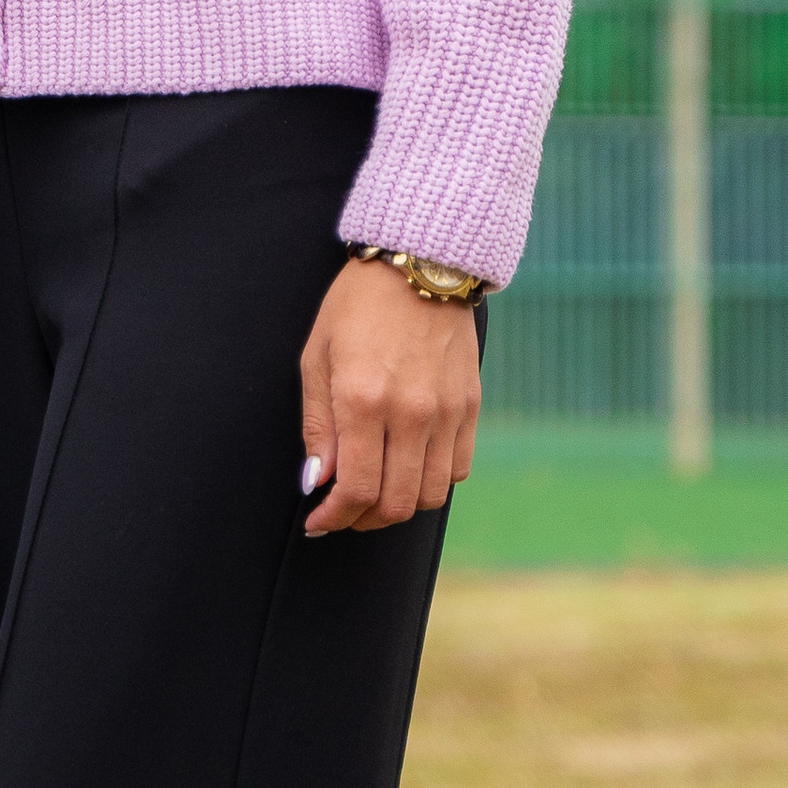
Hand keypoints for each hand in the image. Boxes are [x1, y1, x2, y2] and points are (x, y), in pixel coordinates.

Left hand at [297, 257, 479, 535]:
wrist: (419, 264)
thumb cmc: (357, 307)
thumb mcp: (317, 359)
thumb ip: (316, 426)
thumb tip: (316, 481)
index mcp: (363, 400)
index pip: (355, 489)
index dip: (333, 518)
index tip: (318, 522)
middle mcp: (410, 413)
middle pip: (395, 503)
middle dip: (362, 520)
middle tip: (343, 514)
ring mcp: (447, 412)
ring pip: (429, 495)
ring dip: (398, 507)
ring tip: (374, 495)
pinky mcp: (470, 406)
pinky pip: (457, 469)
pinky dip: (431, 482)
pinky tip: (406, 469)